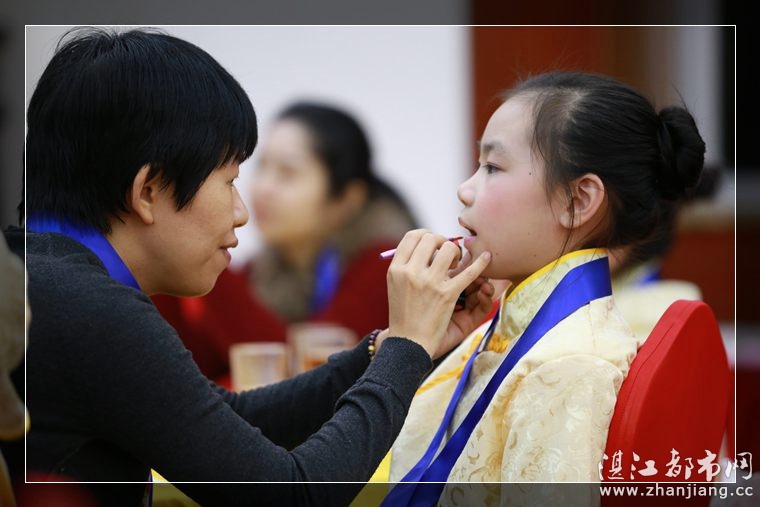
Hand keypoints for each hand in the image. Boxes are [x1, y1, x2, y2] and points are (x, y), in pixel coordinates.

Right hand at [385, 229, 490, 358]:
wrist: (407, 344)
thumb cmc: (403, 314)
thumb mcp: (395, 285)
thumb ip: (407, 264)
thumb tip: (427, 242)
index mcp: (396, 268)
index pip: (412, 236)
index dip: (426, 234)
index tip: (434, 243)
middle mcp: (410, 272)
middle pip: (431, 238)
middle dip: (443, 242)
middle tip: (447, 254)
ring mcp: (429, 283)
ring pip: (449, 249)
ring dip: (457, 253)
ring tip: (457, 264)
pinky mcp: (447, 295)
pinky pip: (468, 272)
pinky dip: (480, 264)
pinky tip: (487, 258)